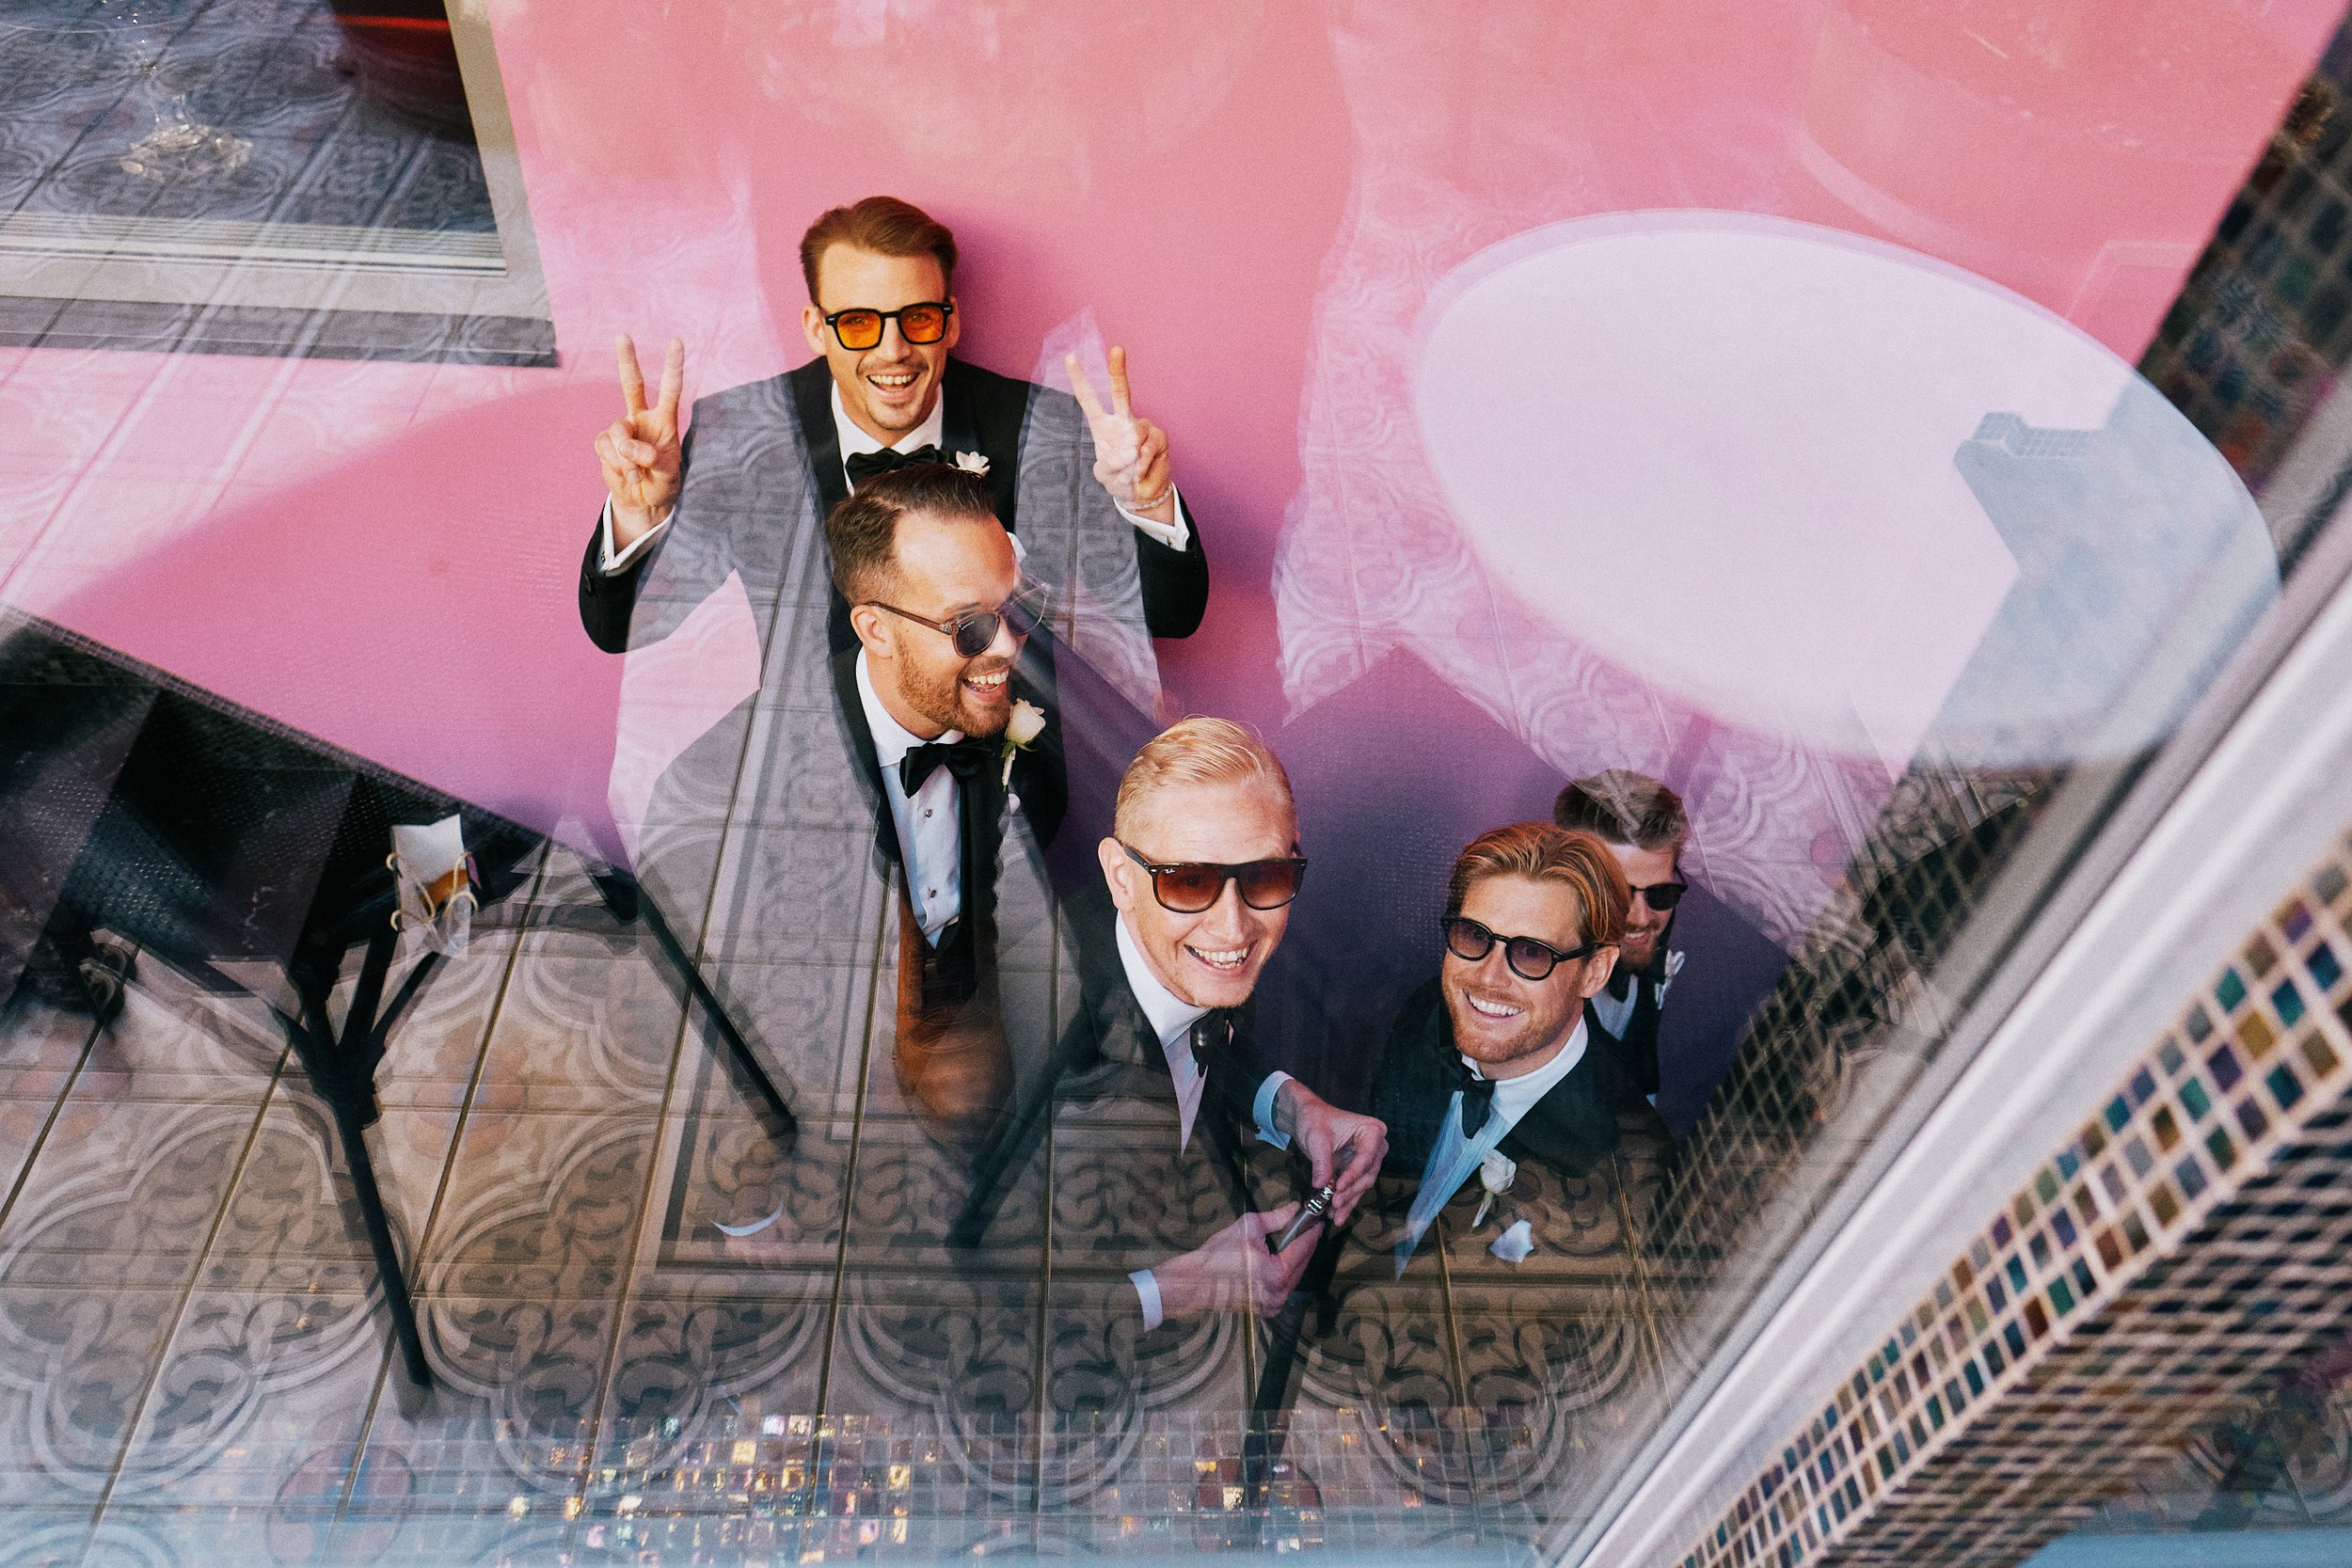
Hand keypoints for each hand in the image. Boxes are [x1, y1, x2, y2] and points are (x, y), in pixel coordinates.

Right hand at [596, 333, 683, 548]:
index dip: (673, 367)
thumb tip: (632, 450)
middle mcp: (641, 418)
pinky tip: (627, 476)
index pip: (670, 390)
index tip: (676, 342)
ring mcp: (622, 430)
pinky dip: (617, 466)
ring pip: (618, 433)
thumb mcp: (668, 474)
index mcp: (664, 420)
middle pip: (632, 385)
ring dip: (628, 457)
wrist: (643, 501)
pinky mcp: (605, 444)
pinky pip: (607, 450)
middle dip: (627, 361)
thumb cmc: (663, 483)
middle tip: (623, 336)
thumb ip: (653, 460)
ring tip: (637, 476)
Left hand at [1066, 345, 1173, 520]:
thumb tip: (1130, 450)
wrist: (1142, 494)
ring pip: (1137, 432)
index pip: (1089, 399)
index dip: (1079, 379)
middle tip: (1117, 349)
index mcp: (1103, 425)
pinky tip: (1142, 471)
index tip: (1070, 358)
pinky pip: (1149, 447)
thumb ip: (1108, 464)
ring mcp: (1142, 428)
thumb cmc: (1119, 479)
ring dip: (1133, 457)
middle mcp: (1123, 421)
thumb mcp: (1104, 474)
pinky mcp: (1159, 438)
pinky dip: (1144, 463)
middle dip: (1118, 370)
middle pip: (1121, 392)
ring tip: (1132, 471)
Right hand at [1150, 1203, 1318, 1320]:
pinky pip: (1283, 1289)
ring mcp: (1273, 1305)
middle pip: (1302, 1265)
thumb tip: (1295, 1208)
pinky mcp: (1266, 1310)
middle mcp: (1279, 1294)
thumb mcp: (1248, 1227)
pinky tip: (1282, 1260)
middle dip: (1306, 1246)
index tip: (1318, 1221)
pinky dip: (1285, 1274)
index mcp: (1277, 1274)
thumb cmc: (1218, 1254)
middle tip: (1309, 1229)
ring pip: (1294, 1278)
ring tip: (1296, 1242)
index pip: (1303, 1249)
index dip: (1312, 1233)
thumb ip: (1276, 1218)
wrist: (1195, 1282)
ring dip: (1296, 1261)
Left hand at [1277, 1082, 1386, 1226]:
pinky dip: (1344, 1200)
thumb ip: (1322, 1162)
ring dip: (1348, 1200)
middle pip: (1367, 1174)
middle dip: (1350, 1190)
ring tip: (1335, 1214)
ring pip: (1362, 1185)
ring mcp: (1367, 1159)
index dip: (1353, 1173)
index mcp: (1371, 1130)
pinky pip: (1353, 1188)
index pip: (1366, 1156)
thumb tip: (1322, 1185)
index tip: (1338, 1187)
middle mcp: (1375, 1146)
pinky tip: (1335, 1214)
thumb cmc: (1315, 1120)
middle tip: (1335, 1203)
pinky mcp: (1356, 1170)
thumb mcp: (1317, 1139)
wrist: (1307, 1118)